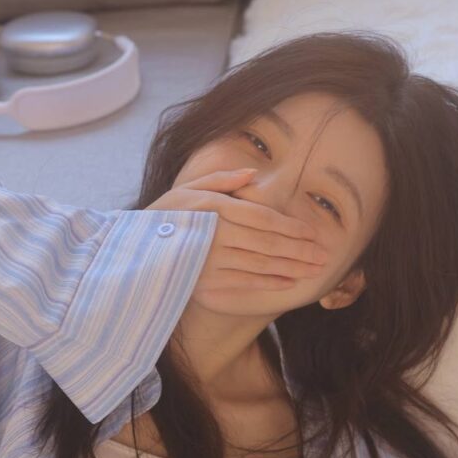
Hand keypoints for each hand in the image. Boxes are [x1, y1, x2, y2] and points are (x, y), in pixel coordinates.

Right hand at [145, 168, 328, 293]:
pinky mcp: (206, 283)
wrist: (134, 252)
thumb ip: (221, 180)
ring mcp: (211, 261)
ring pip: (261, 264)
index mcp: (215, 208)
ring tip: (313, 270)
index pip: (263, 218)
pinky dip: (269, 282)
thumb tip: (252, 174)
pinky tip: (288, 282)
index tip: (312, 234)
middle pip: (268, 242)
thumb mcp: (187, 190)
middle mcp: (216, 234)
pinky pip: (246, 282)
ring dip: (291, 268)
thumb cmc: (164, 217)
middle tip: (323, 256)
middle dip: (299, 251)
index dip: (291, 228)